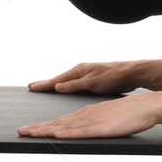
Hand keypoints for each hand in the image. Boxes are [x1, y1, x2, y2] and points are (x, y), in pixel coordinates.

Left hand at [17, 94, 161, 138]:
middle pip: (56, 122)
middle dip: (36, 128)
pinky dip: (67, 133)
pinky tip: (57, 134)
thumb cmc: (129, 114)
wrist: (146, 106)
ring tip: (29, 133)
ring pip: (64, 126)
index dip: (41, 125)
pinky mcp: (102, 127)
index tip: (27, 129)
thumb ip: (93, 124)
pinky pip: (81, 131)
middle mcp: (85, 115)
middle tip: (19, 131)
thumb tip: (83, 130)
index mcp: (86, 114)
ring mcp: (92, 121)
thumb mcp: (106, 119)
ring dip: (46, 130)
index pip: (59, 121)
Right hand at [27, 60, 143, 94]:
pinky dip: (66, 87)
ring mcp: (86, 76)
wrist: (131, 74)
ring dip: (55, 85)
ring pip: (66, 82)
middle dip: (46, 83)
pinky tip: (66, 91)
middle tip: (32, 86)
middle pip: (59, 80)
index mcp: (78, 71)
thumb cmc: (113, 77)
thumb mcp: (92, 82)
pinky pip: (74, 85)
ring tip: (45, 87)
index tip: (31, 87)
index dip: (43, 85)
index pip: (56, 80)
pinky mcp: (92, 81)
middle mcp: (80, 72)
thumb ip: (74, 86)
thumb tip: (57, 87)